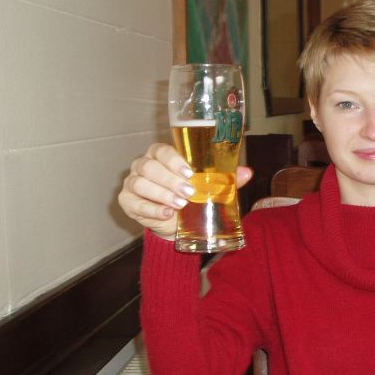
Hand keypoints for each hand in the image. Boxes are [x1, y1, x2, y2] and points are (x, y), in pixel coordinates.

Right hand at [118, 143, 251, 239]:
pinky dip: (150, 209)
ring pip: (139, 183)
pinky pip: (133, 203)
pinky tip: (165, 214)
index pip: (160, 150)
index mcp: (161, 156)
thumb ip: (226, 179)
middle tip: (189, 193)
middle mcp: (143, 165)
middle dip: (170, 180)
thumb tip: (247, 172)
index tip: (189, 173)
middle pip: (149, 166)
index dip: (173, 159)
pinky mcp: (127, 202)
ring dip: (161, 194)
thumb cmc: (193, 197)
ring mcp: (132, 183)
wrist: (179, 224)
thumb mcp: (210, 187)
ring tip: (180, 205)